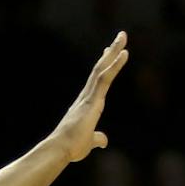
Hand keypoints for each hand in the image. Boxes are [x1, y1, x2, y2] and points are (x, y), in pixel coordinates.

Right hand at [47, 31, 128, 163]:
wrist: (60, 150)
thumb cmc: (71, 148)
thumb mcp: (89, 142)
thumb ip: (97, 139)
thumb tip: (103, 141)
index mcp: (86, 104)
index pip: (97, 81)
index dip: (104, 66)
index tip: (108, 53)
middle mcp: (87, 96)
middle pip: (100, 69)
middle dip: (111, 52)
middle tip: (120, 37)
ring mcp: (89, 96)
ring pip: (102, 68)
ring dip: (114, 51)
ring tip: (123, 36)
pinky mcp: (93, 99)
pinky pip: (105, 78)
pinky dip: (115, 65)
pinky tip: (124, 54)